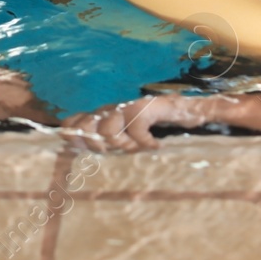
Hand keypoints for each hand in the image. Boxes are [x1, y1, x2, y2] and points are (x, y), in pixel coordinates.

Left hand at [61, 95, 210, 151]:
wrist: (187, 110)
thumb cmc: (155, 129)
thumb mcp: (127, 139)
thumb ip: (108, 144)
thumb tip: (83, 153)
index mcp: (105, 116)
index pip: (78, 121)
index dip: (73, 135)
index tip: (74, 148)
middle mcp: (114, 109)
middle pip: (89, 125)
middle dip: (95, 143)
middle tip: (111, 152)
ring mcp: (130, 107)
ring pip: (110, 127)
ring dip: (122, 143)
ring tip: (135, 148)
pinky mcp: (148, 107)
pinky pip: (137, 125)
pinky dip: (144, 140)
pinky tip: (155, 145)